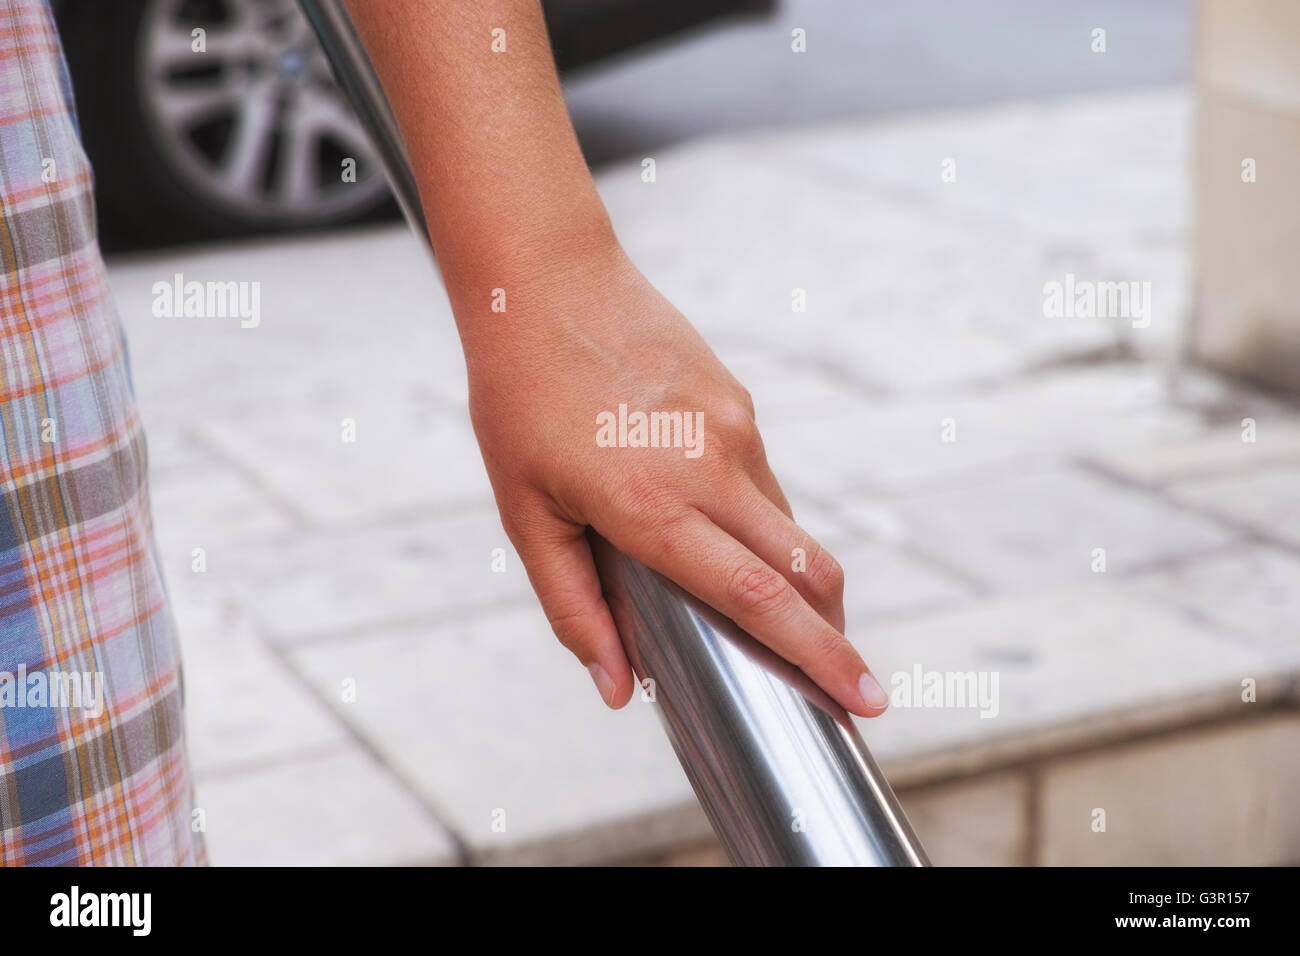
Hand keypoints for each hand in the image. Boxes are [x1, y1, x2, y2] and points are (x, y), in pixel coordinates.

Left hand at [461, 239, 889, 717]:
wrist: (546, 282)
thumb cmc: (520, 401)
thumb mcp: (525, 515)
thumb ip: (573, 607)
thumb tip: (616, 690)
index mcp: (651, 506)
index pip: (758, 599)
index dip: (816, 656)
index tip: (864, 699)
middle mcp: (709, 467)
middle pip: (804, 569)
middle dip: (835, 634)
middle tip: (852, 685)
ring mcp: (733, 428)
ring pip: (788, 526)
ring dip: (794, 581)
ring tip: (772, 610)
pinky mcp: (738, 401)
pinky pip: (764, 481)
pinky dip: (758, 523)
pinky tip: (721, 525)